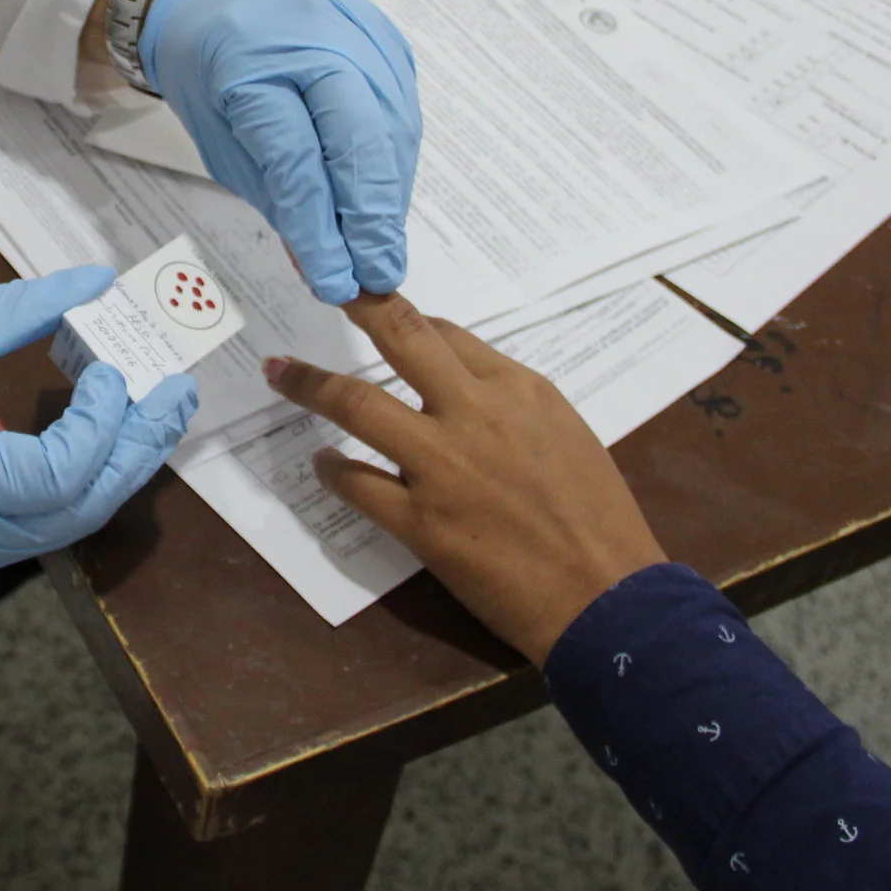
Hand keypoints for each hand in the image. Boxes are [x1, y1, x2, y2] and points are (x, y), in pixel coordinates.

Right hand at [0, 268, 198, 578]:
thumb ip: (18, 312)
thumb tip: (96, 282)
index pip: (61, 472)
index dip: (104, 419)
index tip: (111, 363)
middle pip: (84, 507)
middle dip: (139, 446)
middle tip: (176, 389)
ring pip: (71, 523)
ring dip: (118, 464)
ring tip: (153, 408)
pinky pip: (43, 524)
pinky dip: (80, 480)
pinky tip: (100, 434)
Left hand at [141, 0, 420, 305]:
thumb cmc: (208, 70)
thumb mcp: (218, 140)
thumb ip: (275, 196)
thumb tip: (325, 261)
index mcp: (248, 59)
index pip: (295, 155)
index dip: (320, 226)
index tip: (335, 281)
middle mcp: (311, 35)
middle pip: (360, 134)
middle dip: (372, 216)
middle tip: (378, 273)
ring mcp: (355, 28)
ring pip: (392, 125)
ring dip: (389, 196)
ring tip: (380, 250)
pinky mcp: (384, 34)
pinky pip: (402, 107)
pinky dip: (395, 163)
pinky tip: (384, 201)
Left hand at [265, 294, 666, 662]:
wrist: (609, 597)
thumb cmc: (599, 521)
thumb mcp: (567, 438)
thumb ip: (514, 408)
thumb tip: (466, 392)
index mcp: (519, 390)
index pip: (447, 334)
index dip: (406, 321)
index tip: (382, 316)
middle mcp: (475, 413)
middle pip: (400, 339)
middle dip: (355, 310)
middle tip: (323, 292)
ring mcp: (442, 466)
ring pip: (357, 404)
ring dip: (310, 385)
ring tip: (281, 376)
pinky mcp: (421, 522)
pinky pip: (358, 483)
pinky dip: (333, 470)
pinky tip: (323, 465)